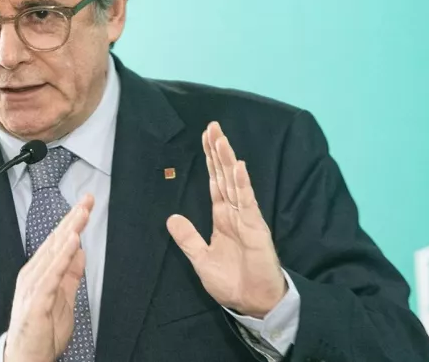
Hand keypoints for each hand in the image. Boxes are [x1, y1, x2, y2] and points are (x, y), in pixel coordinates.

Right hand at [5, 194, 94, 361]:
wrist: (26, 357)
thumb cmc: (41, 331)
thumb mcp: (64, 298)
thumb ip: (70, 275)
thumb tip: (80, 252)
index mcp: (39, 273)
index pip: (57, 242)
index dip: (72, 223)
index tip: (85, 206)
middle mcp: (33, 274)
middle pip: (55, 241)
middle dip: (72, 219)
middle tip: (87, 200)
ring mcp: (33, 286)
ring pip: (53, 252)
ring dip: (69, 231)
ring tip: (82, 214)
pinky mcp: (37, 299)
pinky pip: (52, 274)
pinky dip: (62, 256)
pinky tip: (71, 242)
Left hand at [165, 122, 286, 317]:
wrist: (253, 302)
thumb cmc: (232, 281)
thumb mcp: (201, 259)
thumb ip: (188, 238)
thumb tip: (171, 218)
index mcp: (223, 218)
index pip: (215, 182)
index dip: (211, 161)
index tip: (207, 139)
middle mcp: (235, 213)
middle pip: (225, 176)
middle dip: (219, 152)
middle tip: (212, 127)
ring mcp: (247, 219)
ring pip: (235, 184)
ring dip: (229, 161)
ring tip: (222, 139)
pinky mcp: (256, 229)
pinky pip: (248, 203)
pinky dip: (243, 185)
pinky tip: (239, 168)